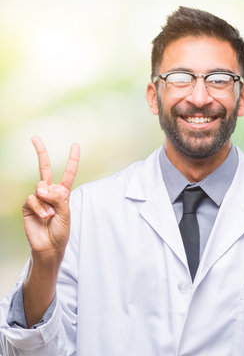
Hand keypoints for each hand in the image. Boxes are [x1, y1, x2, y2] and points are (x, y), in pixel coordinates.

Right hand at [22, 136, 79, 260]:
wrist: (49, 246)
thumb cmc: (61, 230)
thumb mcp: (66, 212)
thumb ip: (57, 198)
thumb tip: (42, 187)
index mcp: (63, 193)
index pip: (68, 173)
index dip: (72, 159)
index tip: (75, 145)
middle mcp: (50, 192)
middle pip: (44, 168)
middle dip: (41, 152)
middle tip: (35, 137)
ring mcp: (38, 198)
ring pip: (40, 188)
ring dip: (46, 202)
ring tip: (50, 215)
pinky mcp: (28, 205)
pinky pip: (33, 198)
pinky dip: (39, 208)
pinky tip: (43, 217)